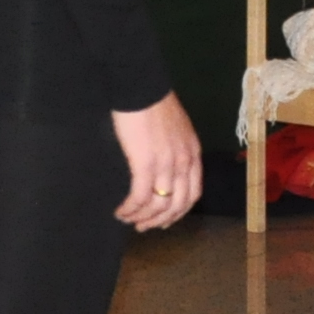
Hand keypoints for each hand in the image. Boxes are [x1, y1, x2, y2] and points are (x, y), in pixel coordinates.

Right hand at [111, 97, 201, 228]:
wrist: (140, 86)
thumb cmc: (152, 102)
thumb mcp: (176, 128)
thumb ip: (175, 148)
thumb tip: (164, 164)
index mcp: (192, 153)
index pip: (192, 194)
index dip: (178, 212)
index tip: (164, 220)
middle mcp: (184, 162)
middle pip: (176, 205)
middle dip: (159, 221)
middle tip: (142, 226)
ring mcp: (166, 164)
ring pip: (158, 205)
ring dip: (141, 217)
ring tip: (126, 218)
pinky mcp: (146, 164)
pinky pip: (140, 196)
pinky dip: (130, 208)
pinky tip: (120, 210)